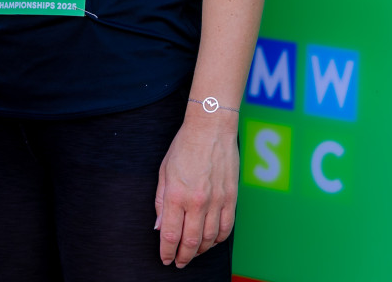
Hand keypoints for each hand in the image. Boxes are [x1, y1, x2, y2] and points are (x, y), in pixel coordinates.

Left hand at [154, 111, 238, 267]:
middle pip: (191, 242)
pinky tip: (210, 241)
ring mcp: (217, 201)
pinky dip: (218, 239)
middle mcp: (197, 201)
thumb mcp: (164, 172)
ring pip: (209, 238)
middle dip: (183, 257)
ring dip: (200, 250)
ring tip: (192, 253)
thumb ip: (161, 201)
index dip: (167, 252)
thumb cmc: (184, 146)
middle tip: (178, 262)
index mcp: (177, 195)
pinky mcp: (231, 198)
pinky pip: (226, 228)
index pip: (171, 235)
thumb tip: (160, 226)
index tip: (165, 259)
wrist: (210, 129)